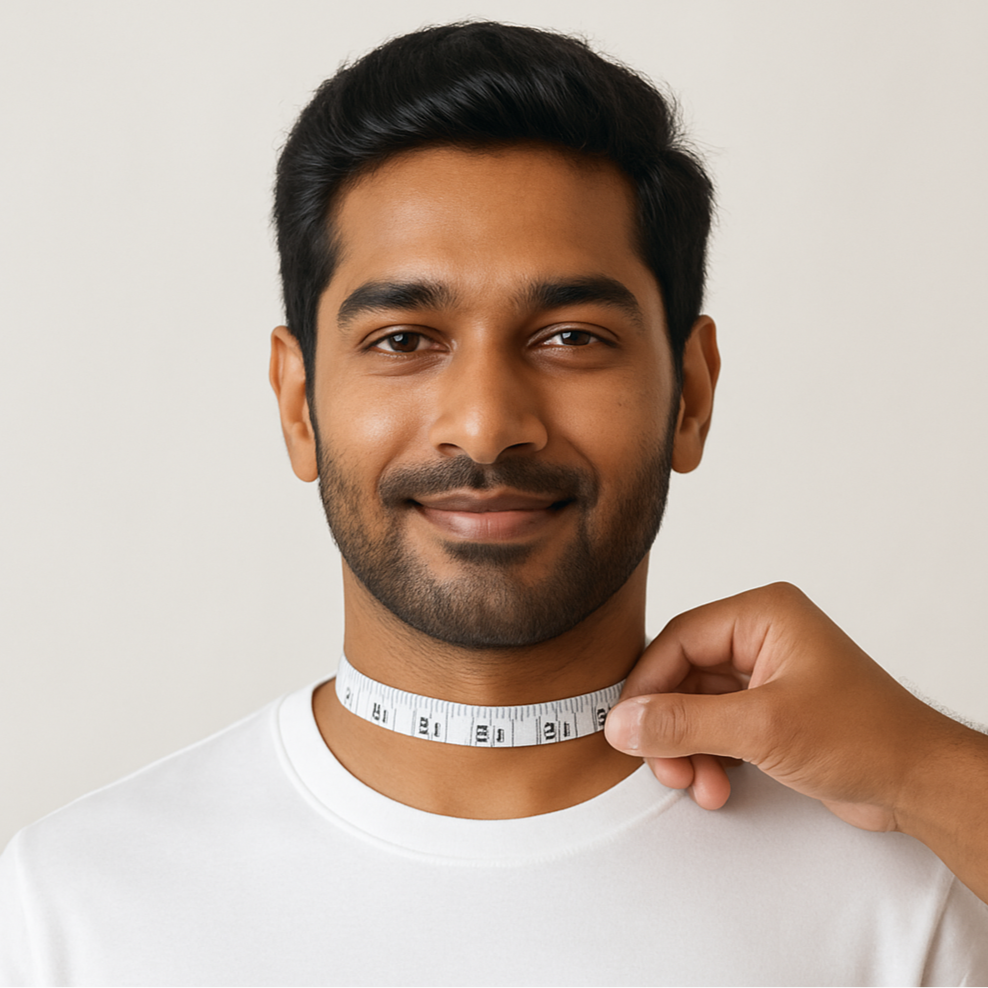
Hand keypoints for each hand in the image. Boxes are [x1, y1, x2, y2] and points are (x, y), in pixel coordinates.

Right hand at [604, 582, 956, 832]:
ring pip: (695, 707)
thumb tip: (621, 723)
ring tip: (699, 784)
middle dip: (671, 729)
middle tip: (666, 767)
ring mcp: (764, 675)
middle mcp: (760, 637)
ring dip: (688, 750)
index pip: (678, 640)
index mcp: (762, 615)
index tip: (627, 727)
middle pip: (682, 676)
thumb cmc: (864, 737)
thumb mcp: (761, 729)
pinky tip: (717, 785)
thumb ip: (684, 724)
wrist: (919, 784)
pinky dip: (708, 758)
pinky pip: (715, 727)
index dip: (647, 685)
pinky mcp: (769, 710)